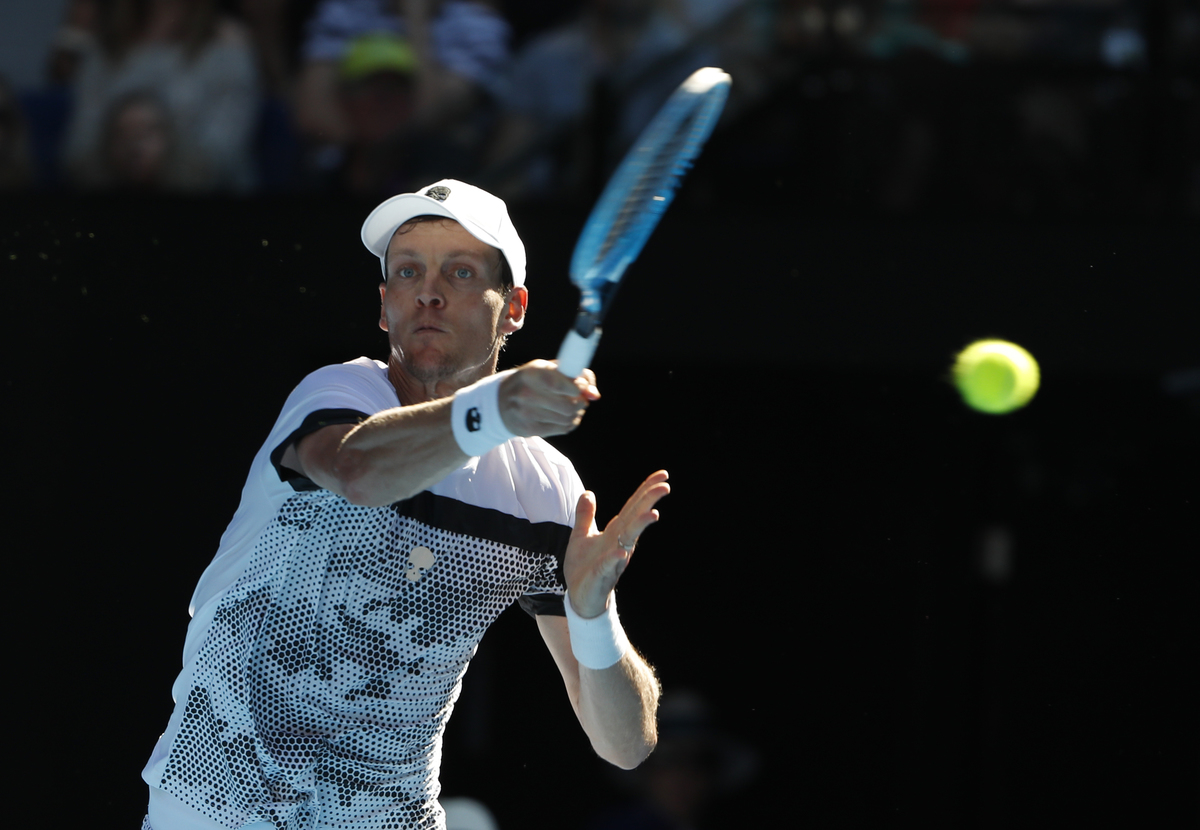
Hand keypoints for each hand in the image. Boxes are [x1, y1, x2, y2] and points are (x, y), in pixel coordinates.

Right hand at [498, 360, 599, 437]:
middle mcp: (526, 393)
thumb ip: (575, 375)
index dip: (579, 387)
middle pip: (569, 405)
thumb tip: (595, 395)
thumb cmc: (531, 381)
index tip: (582, 387)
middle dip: (582, 402)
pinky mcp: (529, 429)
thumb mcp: (548, 369)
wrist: (500, 401)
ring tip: (573, 407)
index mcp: (531, 373)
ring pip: (568, 418)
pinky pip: (562, 428)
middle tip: (581, 398)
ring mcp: (526, 413)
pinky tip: (564, 416)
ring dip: (577, 413)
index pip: (561, 383)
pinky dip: (570, 423)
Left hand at [564, 471, 669, 617]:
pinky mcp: (601, 575)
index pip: (633, 506)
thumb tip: (588, 492)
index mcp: (616, 532)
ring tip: (653, 513)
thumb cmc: (584, 567)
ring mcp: (613, 558)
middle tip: (666, 486)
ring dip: (639, 527)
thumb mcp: (581, 535)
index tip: (663, 475)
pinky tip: (621, 552)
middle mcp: (619, 543)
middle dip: (649, 502)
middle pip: (636, 518)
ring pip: (628, 540)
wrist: (579, 597)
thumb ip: (586, 515)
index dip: (646, 490)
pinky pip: (609, 565)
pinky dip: (614, 558)